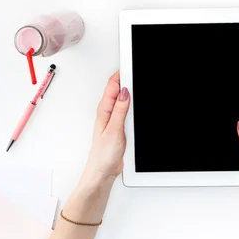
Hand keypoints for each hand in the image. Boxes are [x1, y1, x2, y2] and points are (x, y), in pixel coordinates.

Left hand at [82, 71, 130, 187]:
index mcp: (104, 110)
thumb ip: (120, 110)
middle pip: (118, 88)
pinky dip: (131, 103)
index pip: (113, 85)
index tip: (131, 65)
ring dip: (129, 89)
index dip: (122, 73)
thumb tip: (124, 92)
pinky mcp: (119, 125)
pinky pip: (126, 109)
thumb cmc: (103, 155)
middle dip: (126, 77)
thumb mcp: (114, 130)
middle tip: (135, 67)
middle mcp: (108, 112)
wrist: (102, 173)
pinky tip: (136, 101)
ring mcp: (113, 118)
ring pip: (122, 98)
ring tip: (136, 79)